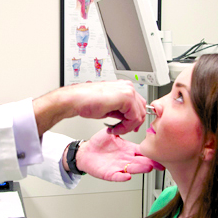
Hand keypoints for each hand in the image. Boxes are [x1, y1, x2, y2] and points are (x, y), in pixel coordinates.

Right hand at [33, 80, 148, 136]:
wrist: (75, 100)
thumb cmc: (86, 102)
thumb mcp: (109, 107)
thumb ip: (121, 110)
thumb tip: (128, 118)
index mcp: (123, 87)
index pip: (139, 105)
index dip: (134, 120)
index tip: (126, 127)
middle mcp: (127, 87)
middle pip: (142, 110)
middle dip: (133, 124)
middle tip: (122, 130)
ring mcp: (128, 90)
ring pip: (140, 115)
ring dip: (128, 127)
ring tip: (116, 130)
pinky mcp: (126, 97)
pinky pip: (134, 118)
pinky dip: (126, 127)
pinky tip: (115, 128)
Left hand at [75, 129, 163, 181]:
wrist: (86, 152)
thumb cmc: (98, 143)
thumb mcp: (111, 134)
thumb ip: (120, 128)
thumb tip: (128, 121)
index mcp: (127, 149)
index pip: (142, 151)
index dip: (151, 153)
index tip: (160, 152)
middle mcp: (125, 159)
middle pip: (140, 161)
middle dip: (149, 162)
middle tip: (158, 162)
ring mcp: (118, 167)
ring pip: (132, 169)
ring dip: (140, 169)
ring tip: (148, 167)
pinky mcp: (110, 173)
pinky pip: (117, 176)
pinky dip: (122, 176)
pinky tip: (127, 176)